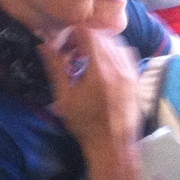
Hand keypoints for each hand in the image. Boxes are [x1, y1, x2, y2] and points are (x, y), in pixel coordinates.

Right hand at [39, 26, 140, 153]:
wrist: (112, 146)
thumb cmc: (85, 123)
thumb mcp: (65, 96)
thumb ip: (56, 67)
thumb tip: (44, 45)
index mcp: (100, 70)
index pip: (89, 34)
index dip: (73, 33)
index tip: (64, 44)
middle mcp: (118, 68)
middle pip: (102, 36)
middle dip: (85, 37)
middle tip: (72, 51)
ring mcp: (130, 73)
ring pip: (116, 42)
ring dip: (99, 43)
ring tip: (86, 56)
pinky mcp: (136, 80)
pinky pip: (127, 53)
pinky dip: (114, 50)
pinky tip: (103, 62)